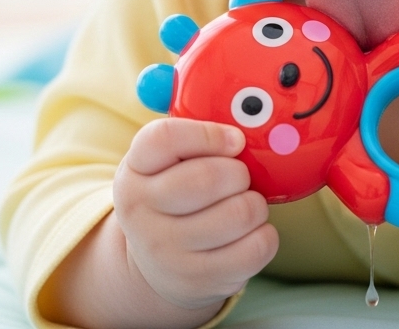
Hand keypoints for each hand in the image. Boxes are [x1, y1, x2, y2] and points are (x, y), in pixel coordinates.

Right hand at [114, 118, 278, 310]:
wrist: (157, 264)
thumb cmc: (174, 199)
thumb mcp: (166, 166)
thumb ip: (193, 138)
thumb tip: (236, 119)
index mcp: (133, 172)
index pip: (165, 138)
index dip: (208, 133)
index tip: (234, 140)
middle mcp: (141, 213)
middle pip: (208, 177)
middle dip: (239, 173)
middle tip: (239, 177)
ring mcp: (167, 251)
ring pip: (240, 213)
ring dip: (255, 204)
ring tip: (243, 205)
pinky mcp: (198, 280)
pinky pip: (256, 247)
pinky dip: (264, 234)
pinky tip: (248, 233)